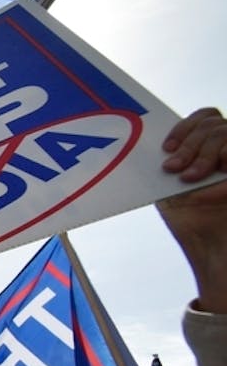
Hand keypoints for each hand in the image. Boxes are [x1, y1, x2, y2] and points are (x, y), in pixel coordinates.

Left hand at [159, 107, 226, 312]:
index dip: (185, 127)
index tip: (166, 148)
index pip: (205, 117)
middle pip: (213, 125)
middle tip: (173, 168)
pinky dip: (224, 159)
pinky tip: (215, 175)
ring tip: (189, 178)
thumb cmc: (191, 220)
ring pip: (225, 134)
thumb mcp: (171, 187)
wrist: (211, 248)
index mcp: (209, 149)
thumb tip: (147, 144)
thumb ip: (171, 164)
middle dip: (190, 144)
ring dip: (204, 154)